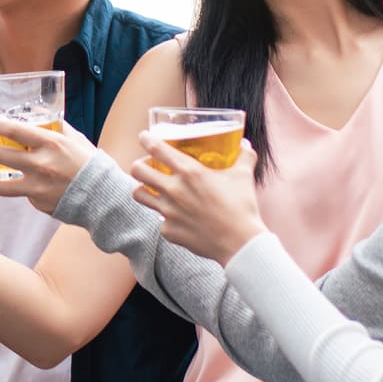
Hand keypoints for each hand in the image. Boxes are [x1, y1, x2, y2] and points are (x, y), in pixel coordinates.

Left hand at [0, 116, 100, 215]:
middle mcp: (41, 164)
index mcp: (51, 144)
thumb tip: (39, 113)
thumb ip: (57, 127)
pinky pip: (24, 195)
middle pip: (0, 155)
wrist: (104, 197)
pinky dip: (24, 191)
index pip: (15, 130)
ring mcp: (38, 186)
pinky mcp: (38, 202)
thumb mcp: (76, 139)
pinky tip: (29, 188)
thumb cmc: (90, 165)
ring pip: (1, 185)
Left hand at [130, 134, 264, 262]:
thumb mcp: (244, 176)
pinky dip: (167, 217)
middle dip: (139, 165)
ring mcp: (168, 211)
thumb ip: (244, 157)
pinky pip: (160, 220)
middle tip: (148, 166)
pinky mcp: (168, 230)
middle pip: (137, 170)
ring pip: (138, 194)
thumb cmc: (242, 208)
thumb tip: (245, 144)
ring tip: (152, 188)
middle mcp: (173, 190)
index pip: (156, 148)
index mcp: (190, 172)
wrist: (240, 244)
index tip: (144, 137)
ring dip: (143, 188)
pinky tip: (177, 216)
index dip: (146, 139)